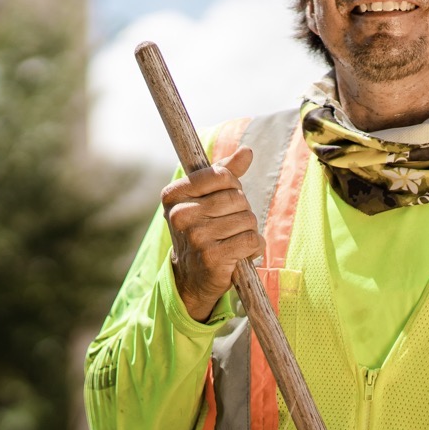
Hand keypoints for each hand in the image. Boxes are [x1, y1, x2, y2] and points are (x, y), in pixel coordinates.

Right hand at [161, 145, 260, 321]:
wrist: (191, 277)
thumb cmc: (202, 231)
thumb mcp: (205, 200)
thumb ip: (224, 174)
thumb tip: (247, 152)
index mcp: (173, 195)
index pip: (221, 176)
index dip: (233, 187)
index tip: (223, 202)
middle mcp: (180, 215)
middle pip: (237, 198)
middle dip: (242, 211)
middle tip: (229, 226)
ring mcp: (196, 237)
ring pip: (247, 219)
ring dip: (249, 231)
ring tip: (233, 240)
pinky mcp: (213, 258)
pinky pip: (252, 240)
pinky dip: (254, 247)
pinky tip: (241, 254)